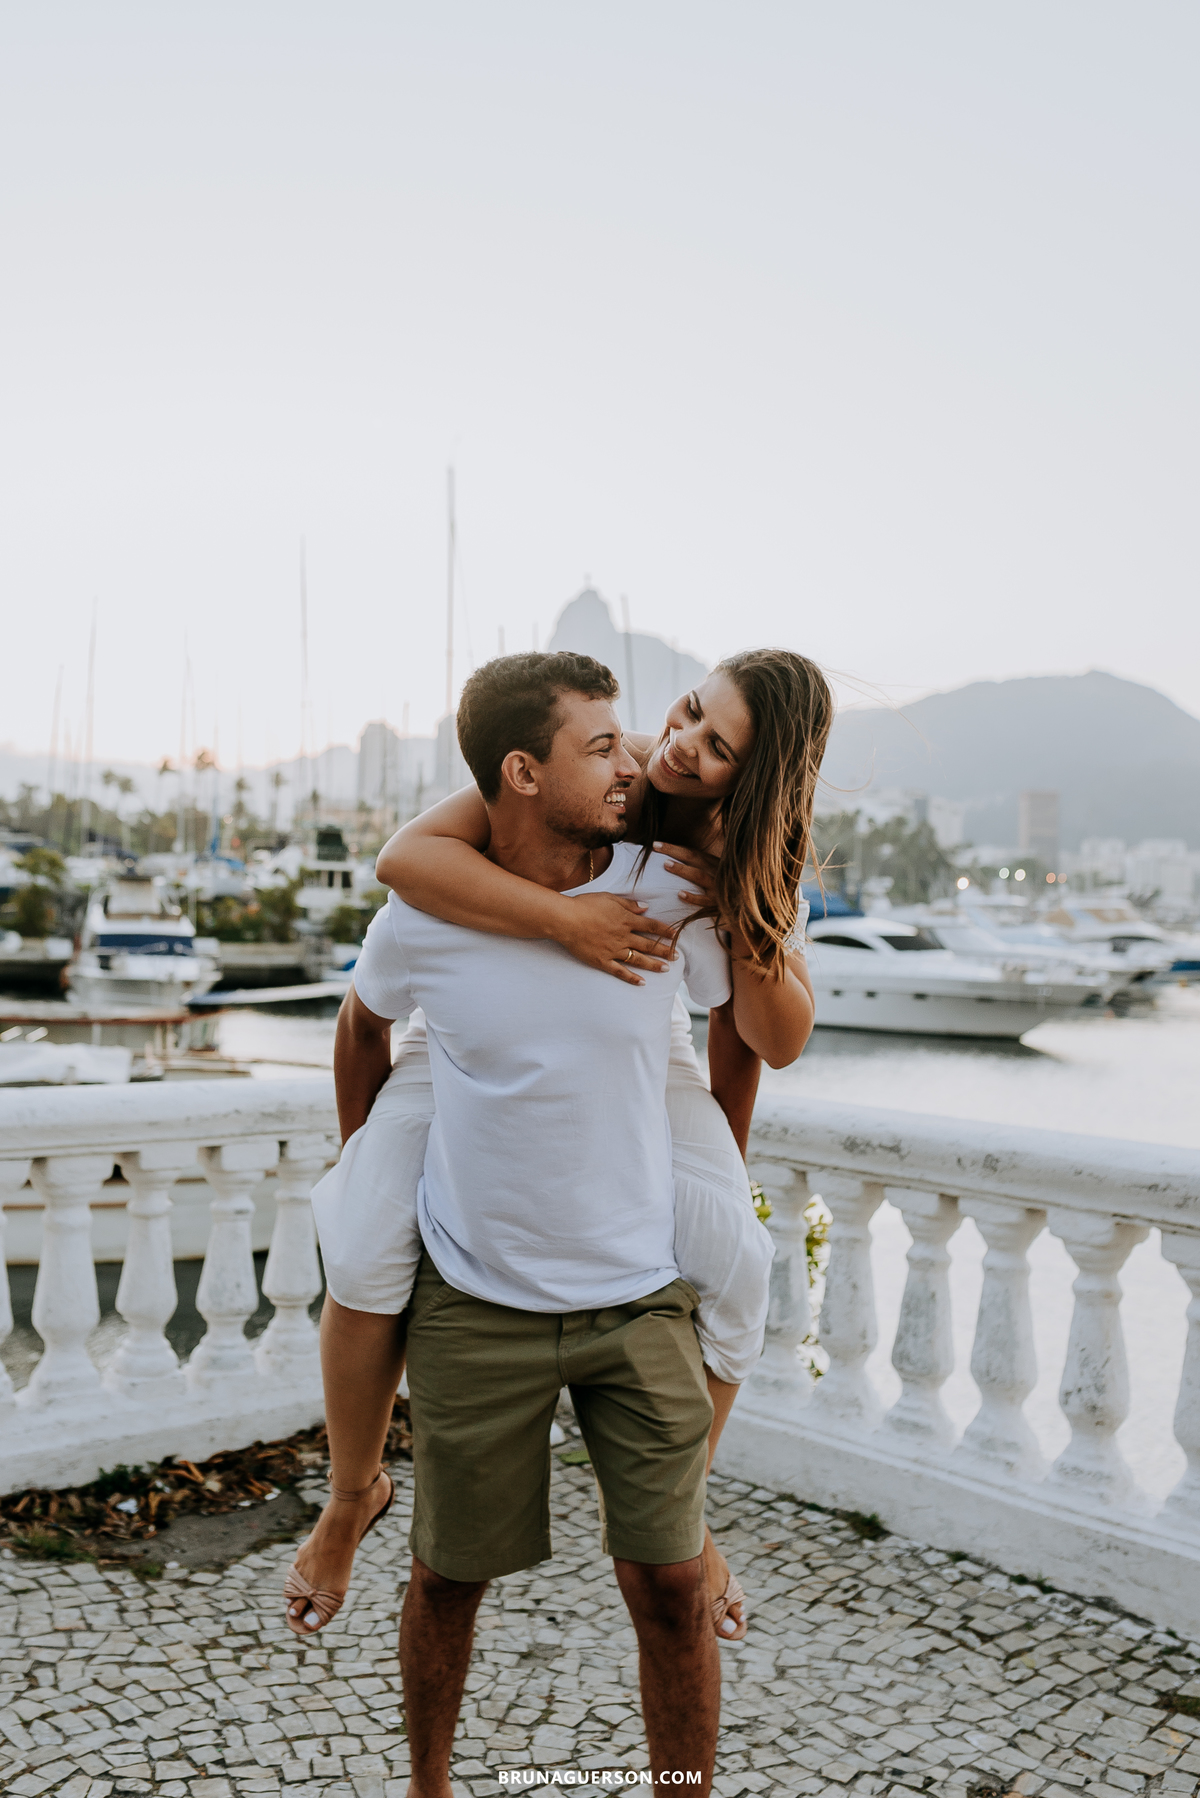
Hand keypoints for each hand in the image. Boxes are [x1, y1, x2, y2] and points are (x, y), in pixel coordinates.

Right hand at [555, 893, 676, 985]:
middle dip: (664, 950)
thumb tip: (645, 908)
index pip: (651, 926)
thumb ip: (628, 904)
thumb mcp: (609, 898)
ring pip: (638, 959)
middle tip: (678, 956)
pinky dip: (631, 978)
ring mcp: (613, 950)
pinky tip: (642, 983)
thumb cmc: (585, 905)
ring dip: (653, 964)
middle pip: (648, 944)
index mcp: (626, 920)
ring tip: (666, 969)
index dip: (665, 930)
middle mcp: (623, 936)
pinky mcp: (602, 961)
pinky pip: (620, 971)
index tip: (676, 935)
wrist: (566, 919)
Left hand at [654, 841, 719, 912]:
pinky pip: (704, 900)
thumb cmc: (725, 892)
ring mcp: (717, 887)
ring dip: (682, 869)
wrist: (745, 910)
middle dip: (674, 851)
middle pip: (693, 858)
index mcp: (714, 864)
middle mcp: (716, 872)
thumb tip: (673, 862)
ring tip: (666, 864)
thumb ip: (699, 868)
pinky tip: (680, 894)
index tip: (655, 844)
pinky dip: (692, 897)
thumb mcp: (716, 875)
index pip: (692, 852)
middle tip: (656, 846)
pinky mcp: (718, 904)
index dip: (674, 847)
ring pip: (699, 876)